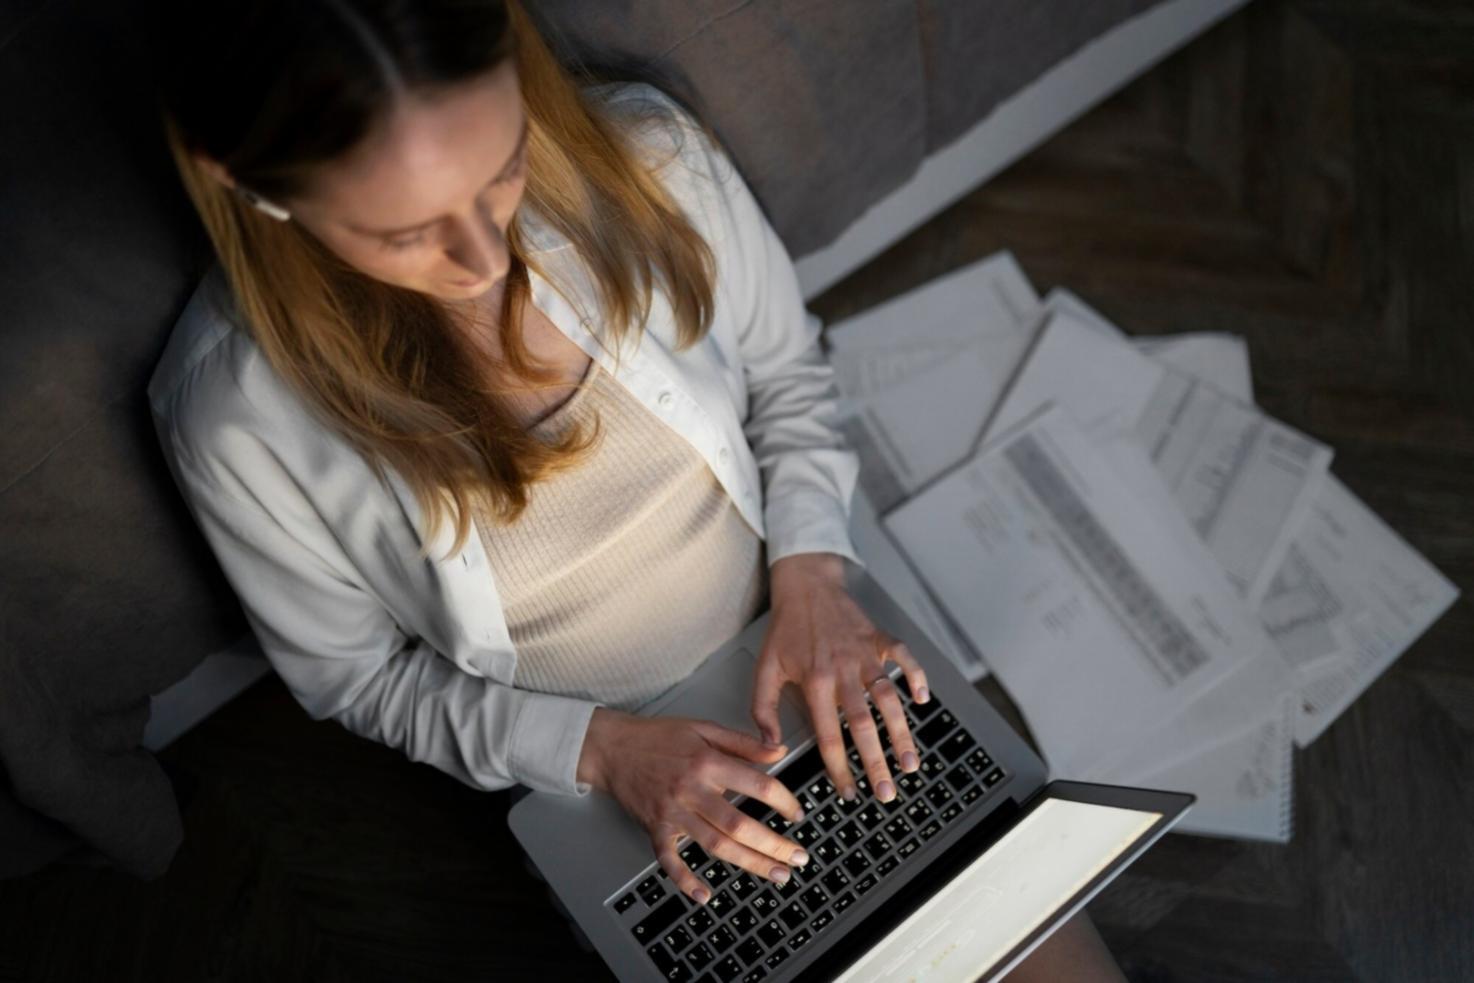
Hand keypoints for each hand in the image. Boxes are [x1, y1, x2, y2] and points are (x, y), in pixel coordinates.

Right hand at [577, 707, 808, 903]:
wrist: (613, 747)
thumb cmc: (658, 737)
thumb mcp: (704, 728)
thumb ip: (743, 742)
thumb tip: (779, 751)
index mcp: (708, 762)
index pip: (757, 784)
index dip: (784, 801)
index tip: (798, 813)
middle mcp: (692, 790)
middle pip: (740, 824)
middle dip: (774, 844)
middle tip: (798, 858)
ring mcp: (673, 812)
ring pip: (715, 844)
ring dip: (749, 863)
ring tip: (776, 874)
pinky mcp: (655, 828)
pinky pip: (670, 860)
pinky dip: (685, 880)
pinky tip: (704, 895)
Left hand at [753, 553, 929, 804]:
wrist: (805, 585)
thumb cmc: (786, 629)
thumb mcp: (765, 668)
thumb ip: (763, 708)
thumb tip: (771, 746)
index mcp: (814, 682)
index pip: (829, 735)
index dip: (840, 768)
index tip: (849, 792)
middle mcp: (842, 671)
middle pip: (863, 724)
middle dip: (877, 762)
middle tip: (887, 793)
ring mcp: (865, 654)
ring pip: (888, 698)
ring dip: (902, 732)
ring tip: (910, 762)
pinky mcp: (879, 638)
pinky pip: (904, 658)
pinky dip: (916, 677)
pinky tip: (923, 700)